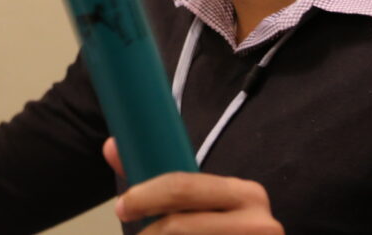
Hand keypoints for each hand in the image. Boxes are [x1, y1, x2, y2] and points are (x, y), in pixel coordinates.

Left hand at [103, 137, 282, 233]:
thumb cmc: (221, 230)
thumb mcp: (200, 204)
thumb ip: (159, 180)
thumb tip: (111, 146)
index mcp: (246, 193)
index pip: (184, 187)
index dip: (146, 196)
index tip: (123, 207)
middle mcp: (260, 222)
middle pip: (179, 225)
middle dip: (148, 231)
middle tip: (131, 228)